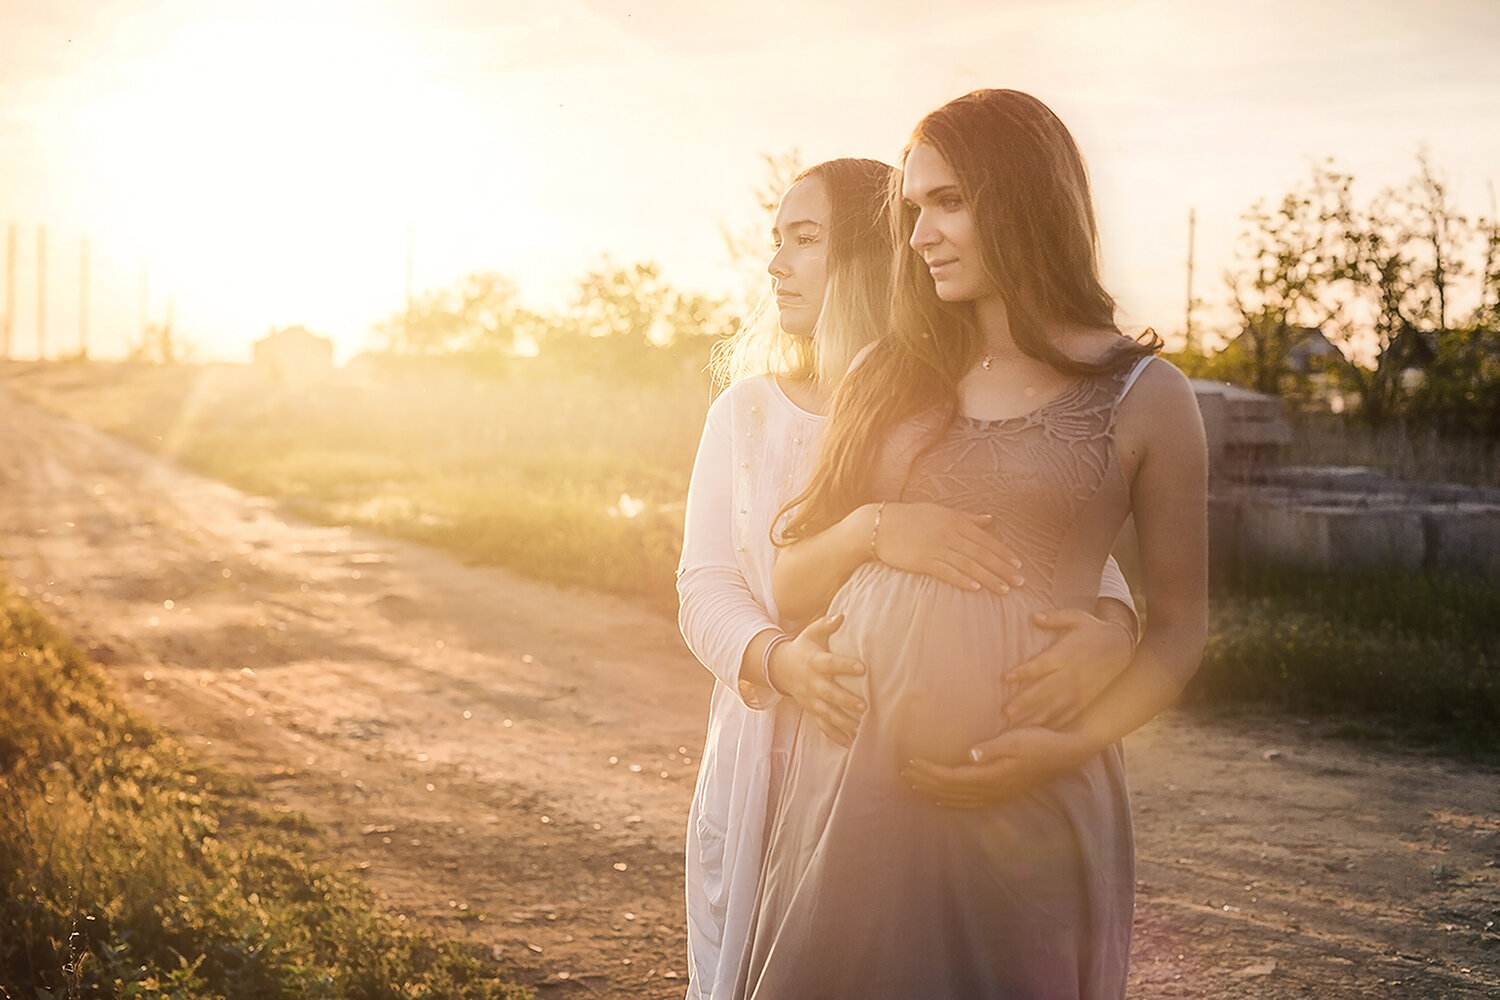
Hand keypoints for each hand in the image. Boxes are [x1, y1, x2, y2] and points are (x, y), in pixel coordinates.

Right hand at [767, 614, 866, 747]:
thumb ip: (826, 624)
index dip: (846, 666)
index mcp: (815, 662)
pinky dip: (834, 735)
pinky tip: (849, 743)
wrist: (780, 667)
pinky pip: (821, 725)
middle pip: (829, 693)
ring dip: (842, 721)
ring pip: (826, 713)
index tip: (863, 669)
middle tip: (863, 706)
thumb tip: (841, 615)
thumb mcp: (811, 633)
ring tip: (859, 727)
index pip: (831, 664)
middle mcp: (812, 682)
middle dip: (845, 701)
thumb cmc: (803, 648)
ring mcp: (810, 699)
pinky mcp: (811, 710)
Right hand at [874, 502, 1024, 593]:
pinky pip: (948, 572)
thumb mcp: (940, 512)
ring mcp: (937, 547)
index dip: (1003, 553)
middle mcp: (950, 533)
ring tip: (1005, 590)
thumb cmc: (910, 518)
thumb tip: (990, 520)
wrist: (879, 525)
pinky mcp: (924, 560)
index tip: (1018, 565)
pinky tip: (977, 588)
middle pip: (982, 554)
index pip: (986, 539)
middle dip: (1003, 568)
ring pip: (970, 565)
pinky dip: (963, 580)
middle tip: (1020, 582)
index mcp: (955, 520)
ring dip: (989, 578)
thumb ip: (967, 517)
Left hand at [900, 727, 1102, 807]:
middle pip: (950, 789)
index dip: (929, 772)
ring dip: (934, 792)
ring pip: (958, 798)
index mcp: (991, 775)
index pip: (951, 777)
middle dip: (925, 782)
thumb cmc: (1040, 742)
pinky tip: (943, 802)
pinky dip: (953, 802)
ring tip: (915, 785)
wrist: (1064, 755)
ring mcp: (997, 794)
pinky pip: (971, 803)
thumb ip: (992, 749)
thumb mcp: (1016, 739)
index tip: (910, 763)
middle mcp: (991, 789)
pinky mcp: (1002, 793)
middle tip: (903, 773)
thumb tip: (970, 754)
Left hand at [1001, 608, 1133, 728]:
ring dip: (1036, 718)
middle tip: (1006, 712)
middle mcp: (1071, 674)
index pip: (1042, 664)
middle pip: (1045, 690)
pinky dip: (1054, 725)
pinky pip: (1068, 716)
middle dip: (1026, 702)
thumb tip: (1033, 616)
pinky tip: (1038, 734)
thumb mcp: (1076, 617)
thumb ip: (1055, 618)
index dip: (1024, 671)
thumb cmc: (1093, 630)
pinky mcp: (1085, 700)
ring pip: (1055, 707)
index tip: (1006, 678)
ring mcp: (1079, 690)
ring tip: (1016, 728)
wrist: (1122, 648)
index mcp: (1065, 654)